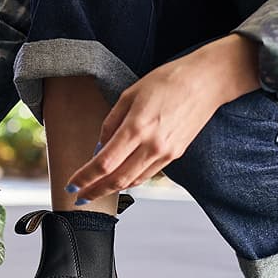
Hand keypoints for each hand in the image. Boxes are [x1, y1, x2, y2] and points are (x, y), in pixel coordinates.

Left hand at [67, 34, 260, 201]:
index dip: (85, 177)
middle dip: (95, 191)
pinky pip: (147, 174)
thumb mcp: (130, 95)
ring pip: (133, 181)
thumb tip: (100, 147)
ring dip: (112, 189)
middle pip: (117, 180)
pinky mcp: (175, 155)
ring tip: (95, 190)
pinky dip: (130, 180)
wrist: (205, 82)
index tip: (72, 183)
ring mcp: (165, 153)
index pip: (104, 163)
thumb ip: (111, 123)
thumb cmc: (168, 81)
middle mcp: (152, 145)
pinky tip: (120, 179)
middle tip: (79, 196)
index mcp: (137, 127)